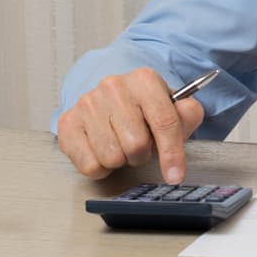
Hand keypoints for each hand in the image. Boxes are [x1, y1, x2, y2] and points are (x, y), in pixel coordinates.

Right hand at [56, 67, 205, 184]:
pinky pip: (89, 165)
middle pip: (136, 144)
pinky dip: (100, 167)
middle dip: (142, 154)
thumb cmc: (144, 108)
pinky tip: (103, 150)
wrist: (109, 99)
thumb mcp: (172, 107)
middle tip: (140, 146)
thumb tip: (187, 116)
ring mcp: (88, 103)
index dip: (173, 154)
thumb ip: (187, 114)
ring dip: (121, 160)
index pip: (164, 122)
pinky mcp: (68, 122)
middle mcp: (114, 86)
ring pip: (112, 157)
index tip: (175, 176)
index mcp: (144, 80)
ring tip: (121, 145)